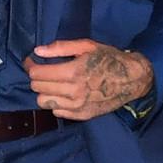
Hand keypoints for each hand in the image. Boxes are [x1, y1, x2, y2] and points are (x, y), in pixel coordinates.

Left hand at [26, 40, 152, 120]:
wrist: (132, 79)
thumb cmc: (109, 58)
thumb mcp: (87, 46)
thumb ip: (61, 48)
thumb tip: (38, 51)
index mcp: (73, 71)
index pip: (37, 74)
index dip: (30, 66)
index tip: (32, 61)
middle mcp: (74, 91)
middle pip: (38, 88)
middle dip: (36, 77)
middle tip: (43, 70)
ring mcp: (78, 106)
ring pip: (44, 102)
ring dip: (44, 91)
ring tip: (53, 83)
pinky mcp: (82, 115)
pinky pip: (57, 112)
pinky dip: (56, 102)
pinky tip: (64, 93)